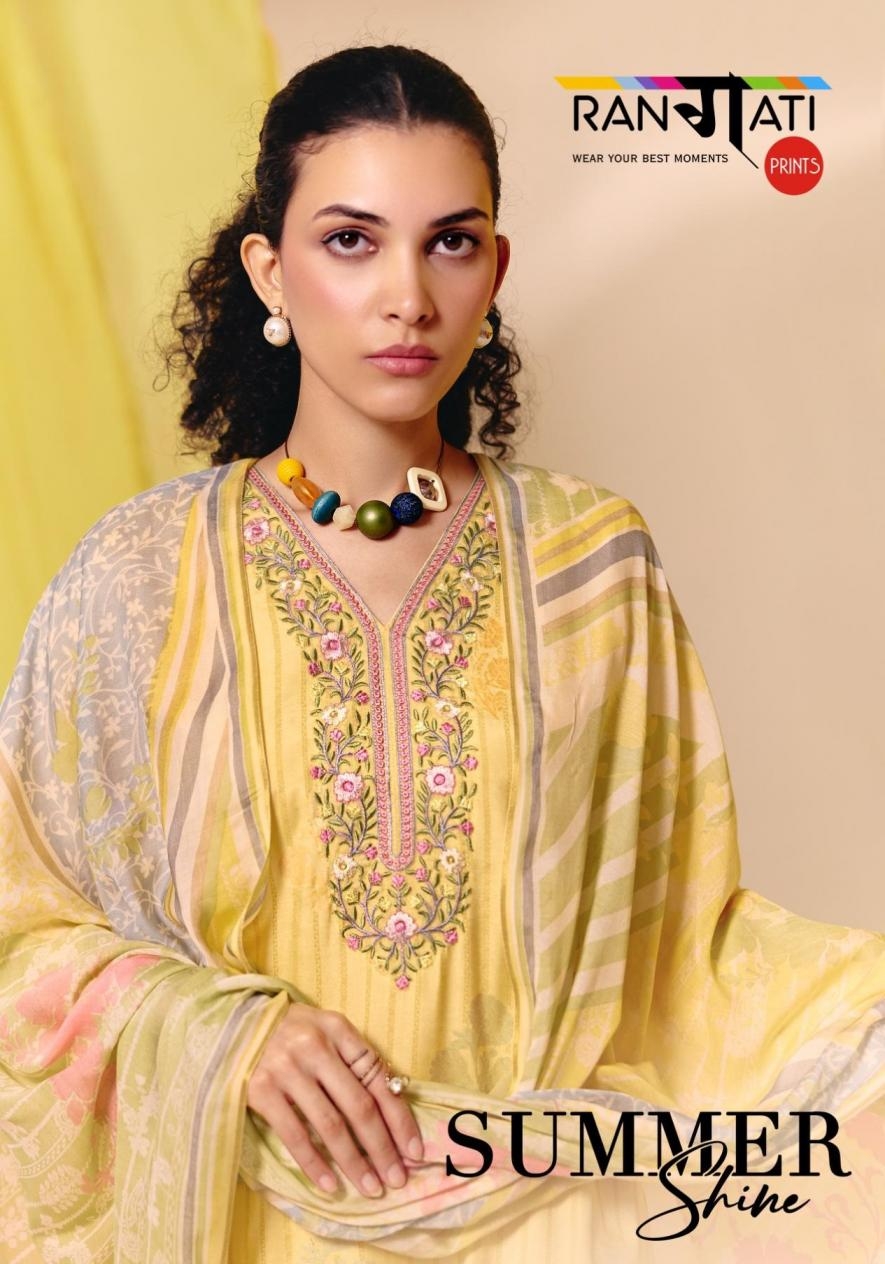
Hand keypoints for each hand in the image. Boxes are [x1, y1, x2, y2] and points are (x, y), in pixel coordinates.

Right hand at [246, 1002, 422, 1197]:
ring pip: (331, 1126)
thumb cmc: (290, 1032)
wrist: (234, 1024)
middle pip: (359, 1106)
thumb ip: (353, 1060)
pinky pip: (295, 1135)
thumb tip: (392, 1108)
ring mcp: (287, 1069)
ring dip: (354, 1162)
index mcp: (338, 1030)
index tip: (414, 1151)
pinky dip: (315, 1164)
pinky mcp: (261, 1091)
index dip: (399, 1118)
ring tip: (370, 1187)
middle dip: (382, 1148)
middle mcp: (315, 1047)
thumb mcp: (325, 1031)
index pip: (378, 1079)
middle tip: (396, 1179)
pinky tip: (330, 1185)